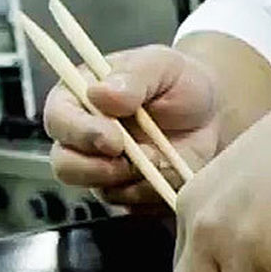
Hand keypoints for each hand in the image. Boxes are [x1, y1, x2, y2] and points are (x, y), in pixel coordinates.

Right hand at [43, 44, 220, 205]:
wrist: (211, 114)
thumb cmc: (179, 82)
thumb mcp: (160, 65)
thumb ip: (132, 76)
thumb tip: (101, 94)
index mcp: (79, 99)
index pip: (59, 120)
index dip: (80, 134)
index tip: (113, 139)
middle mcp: (83, 138)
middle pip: (66, 166)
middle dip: (99, 169)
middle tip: (135, 159)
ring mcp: (104, 170)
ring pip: (102, 190)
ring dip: (136, 179)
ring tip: (163, 156)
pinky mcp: (128, 193)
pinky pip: (134, 206)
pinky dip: (155, 192)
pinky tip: (171, 169)